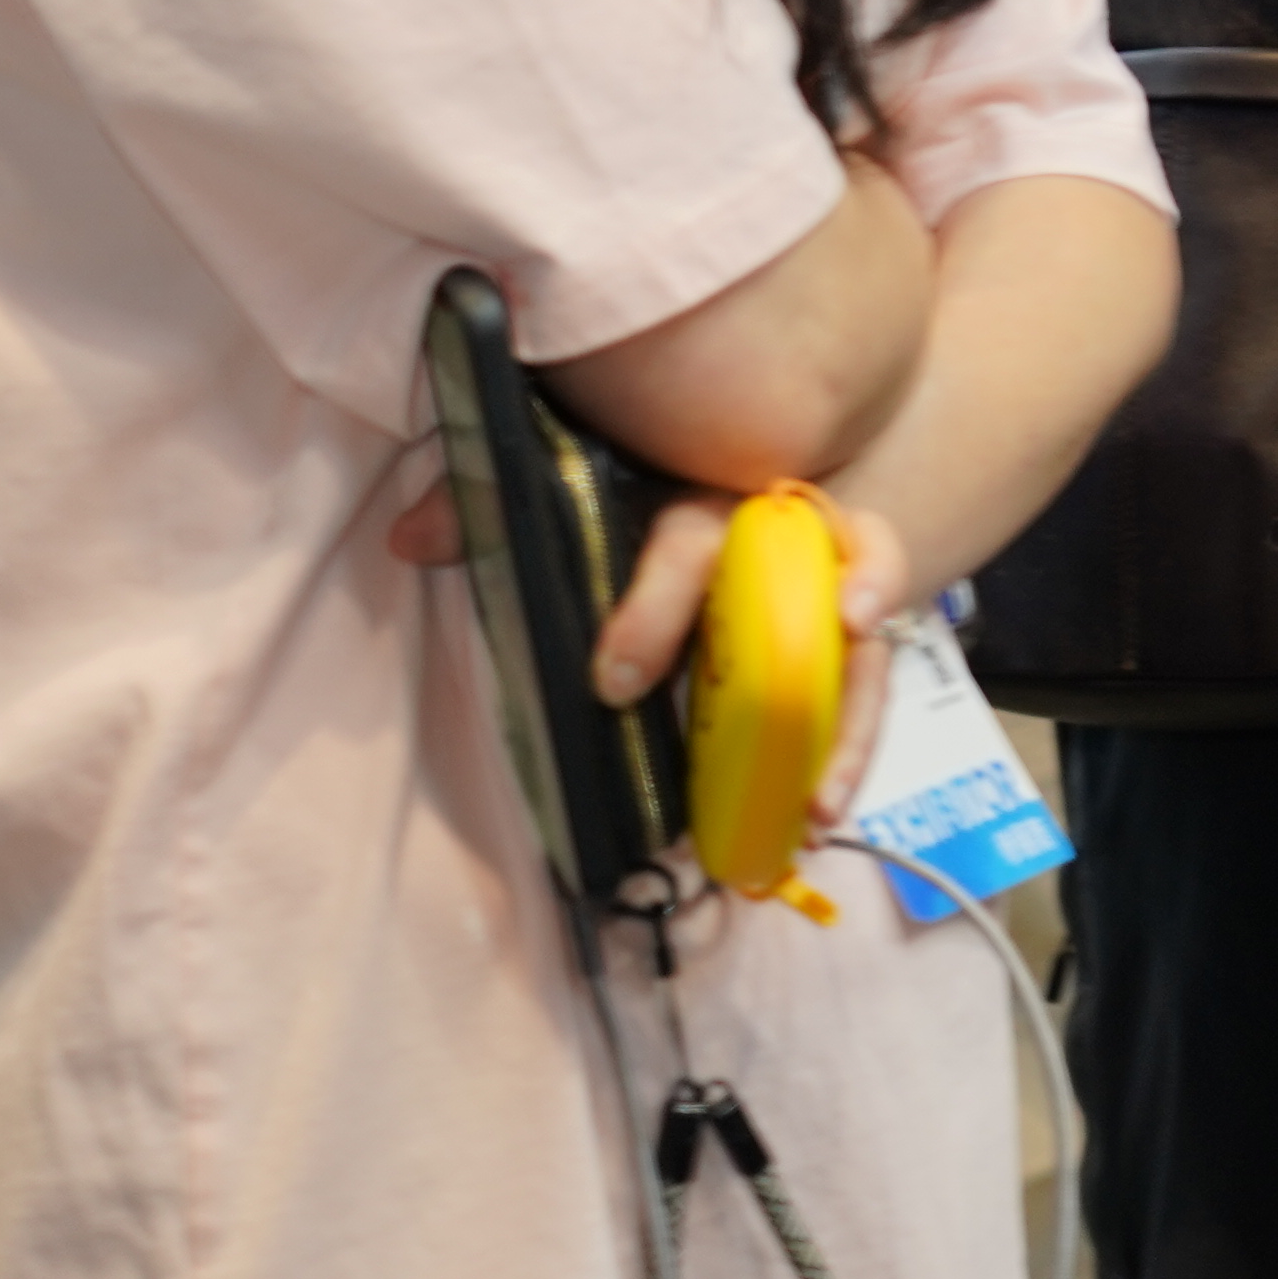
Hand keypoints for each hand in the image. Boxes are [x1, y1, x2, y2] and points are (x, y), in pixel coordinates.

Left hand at [385, 480, 918, 816]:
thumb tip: (410, 537)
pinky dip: (849, 750)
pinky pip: (860, 690)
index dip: (658, 606)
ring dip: (855, 719)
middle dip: (854, 588)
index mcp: (707, 492)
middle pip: (834, 555)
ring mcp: (822, 587)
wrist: (715, 466)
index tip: (613, 683)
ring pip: (867, 640)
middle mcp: (784, 533)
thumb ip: (489, 505)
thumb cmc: (629, 486)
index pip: (693, 539)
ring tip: (823, 803)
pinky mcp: (836, 639)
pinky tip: (819, 813)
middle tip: (850, 625)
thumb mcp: (561, 490)